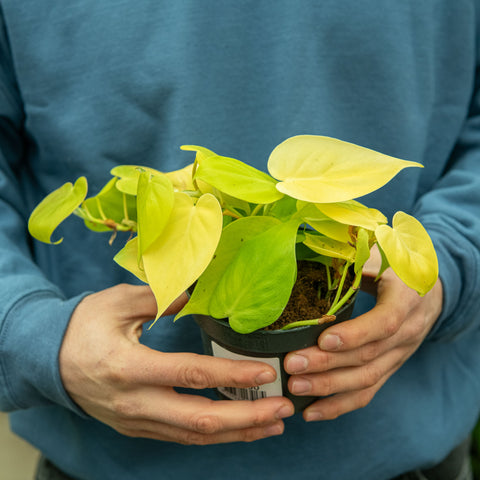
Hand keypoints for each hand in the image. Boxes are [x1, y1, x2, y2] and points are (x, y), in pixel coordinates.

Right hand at [59, 284, 293, 444]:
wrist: (48, 361)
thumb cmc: (83, 327)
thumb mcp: (115, 301)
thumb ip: (158, 297)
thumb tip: (196, 293)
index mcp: (128, 367)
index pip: (190, 375)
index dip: (231, 376)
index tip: (265, 374)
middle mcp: (134, 402)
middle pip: (199, 420)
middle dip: (246, 417)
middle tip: (283, 408)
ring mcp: (136, 421)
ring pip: (194, 436)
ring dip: (237, 432)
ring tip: (273, 424)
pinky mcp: (138, 428)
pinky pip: (181, 437)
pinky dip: (215, 435)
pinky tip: (239, 428)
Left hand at [284, 246, 442, 421]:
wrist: (426, 292)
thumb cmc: (395, 267)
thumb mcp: (382, 255)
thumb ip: (356, 257)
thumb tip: (315, 249)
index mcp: (406, 300)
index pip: (385, 322)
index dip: (355, 334)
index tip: (322, 338)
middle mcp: (407, 333)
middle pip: (368, 356)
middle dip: (328, 364)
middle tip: (292, 366)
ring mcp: (399, 355)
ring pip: (367, 380)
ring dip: (329, 388)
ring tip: (295, 389)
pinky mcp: (389, 368)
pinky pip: (367, 392)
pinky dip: (339, 405)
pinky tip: (311, 412)